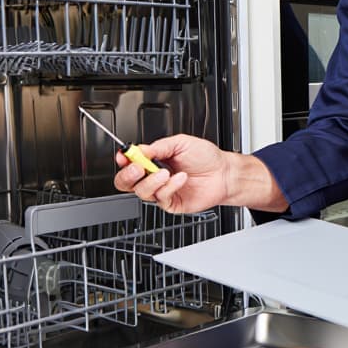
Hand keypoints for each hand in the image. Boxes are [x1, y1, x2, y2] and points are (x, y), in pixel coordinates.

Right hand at [113, 134, 230, 212]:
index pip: (130, 163)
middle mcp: (155, 177)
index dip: (123, 160)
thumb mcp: (181, 143)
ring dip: (152, 181)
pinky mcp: (171, 204)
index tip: (124, 156)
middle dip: (127, 175)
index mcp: (154, 160)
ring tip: (166, 172)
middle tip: (137, 168)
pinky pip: (161, 198)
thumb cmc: (206, 158)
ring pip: (142, 191)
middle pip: (127, 183)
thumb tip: (139, 149)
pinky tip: (180, 178)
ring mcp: (162, 191)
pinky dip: (169, 187)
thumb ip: (158, 147)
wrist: (224, 173)